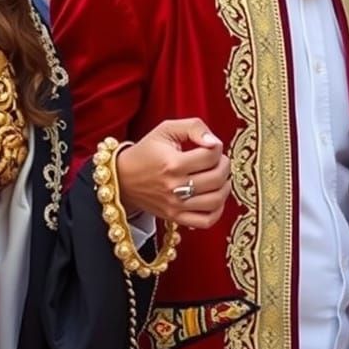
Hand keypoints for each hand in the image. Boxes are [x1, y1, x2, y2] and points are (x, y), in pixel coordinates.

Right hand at [115, 118, 229, 229]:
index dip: (217, 147)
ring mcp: (175, 205)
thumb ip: (193, 127)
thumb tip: (214, 142)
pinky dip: (218, 210)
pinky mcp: (175, 217)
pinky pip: (207, 221)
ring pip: (216, 200)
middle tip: (219, 160)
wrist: (123, 178)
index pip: (211, 155)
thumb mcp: (166, 129)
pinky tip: (214, 197)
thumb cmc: (147, 151)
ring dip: (225, 186)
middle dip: (224, 165)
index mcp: (172, 162)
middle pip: (217, 177)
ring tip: (219, 177)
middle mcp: (174, 186)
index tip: (210, 146)